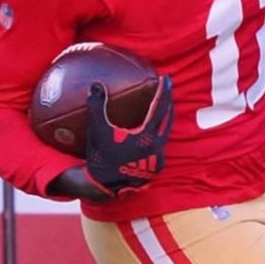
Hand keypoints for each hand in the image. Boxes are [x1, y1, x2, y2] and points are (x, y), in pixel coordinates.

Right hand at [80, 76, 173, 198]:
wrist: (104, 185)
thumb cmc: (100, 157)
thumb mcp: (97, 130)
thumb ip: (97, 106)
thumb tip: (96, 85)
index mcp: (146, 136)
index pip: (159, 108)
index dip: (163, 91)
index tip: (165, 79)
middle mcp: (156, 146)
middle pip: (168, 119)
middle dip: (168, 102)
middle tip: (167, 88)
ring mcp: (158, 158)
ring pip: (165, 133)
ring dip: (165, 119)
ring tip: (164, 107)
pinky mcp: (155, 167)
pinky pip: (160, 145)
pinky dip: (159, 134)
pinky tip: (154, 131)